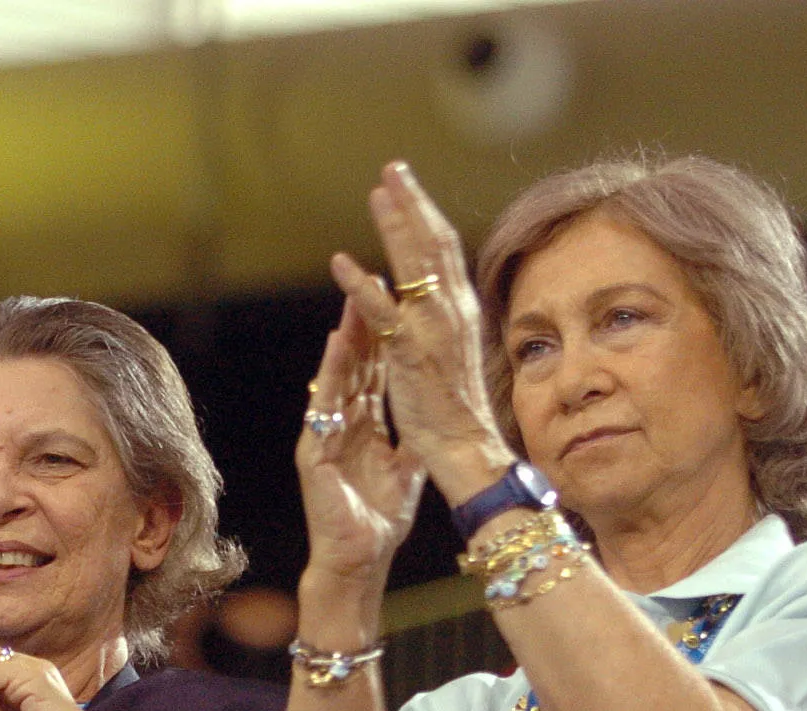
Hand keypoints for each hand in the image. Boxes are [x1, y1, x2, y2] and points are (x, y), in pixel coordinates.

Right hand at [295, 299, 426, 586]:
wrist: (357, 559)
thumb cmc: (379, 520)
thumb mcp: (405, 470)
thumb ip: (413, 440)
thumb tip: (433, 419)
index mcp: (363, 425)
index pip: (374, 371)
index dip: (385, 337)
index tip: (398, 301)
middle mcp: (340, 423)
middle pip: (354, 364)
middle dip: (364, 322)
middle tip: (375, 279)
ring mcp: (325, 435)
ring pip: (337, 376)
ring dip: (346, 336)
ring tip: (355, 296)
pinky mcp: (314, 452)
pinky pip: (323, 405)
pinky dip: (332, 374)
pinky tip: (339, 346)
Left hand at [330, 161, 515, 505]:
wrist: (465, 445)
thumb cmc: (455, 410)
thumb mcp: (450, 355)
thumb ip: (440, 324)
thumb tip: (432, 301)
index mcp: (459, 312)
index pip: (443, 252)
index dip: (425, 216)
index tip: (408, 187)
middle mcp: (451, 311)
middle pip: (432, 245)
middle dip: (413, 203)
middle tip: (393, 168)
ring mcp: (431, 329)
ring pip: (413, 266)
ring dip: (395, 225)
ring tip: (377, 192)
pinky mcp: (410, 352)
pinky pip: (383, 313)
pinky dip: (361, 286)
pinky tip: (340, 263)